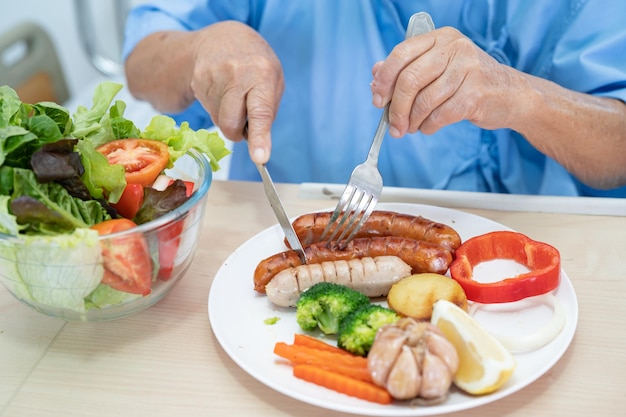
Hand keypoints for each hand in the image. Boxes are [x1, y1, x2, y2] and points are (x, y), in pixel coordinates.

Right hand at [191, 21, 283, 163]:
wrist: (221, 38)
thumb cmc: (255, 62)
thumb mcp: (273, 78)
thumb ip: (269, 108)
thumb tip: (259, 143)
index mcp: (262, 72)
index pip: (260, 112)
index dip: (260, 137)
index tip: (260, 158)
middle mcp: (236, 73)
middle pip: (231, 124)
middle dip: (237, 131)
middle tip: (244, 120)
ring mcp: (212, 76)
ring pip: (219, 121)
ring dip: (228, 118)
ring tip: (234, 96)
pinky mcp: (197, 80)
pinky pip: (209, 111)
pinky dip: (217, 108)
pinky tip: (221, 90)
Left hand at [370, 27, 517, 137]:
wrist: (511, 94)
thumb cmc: (468, 82)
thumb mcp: (438, 67)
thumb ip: (407, 68)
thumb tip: (375, 76)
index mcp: (440, 37)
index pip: (400, 54)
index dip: (384, 80)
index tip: (377, 100)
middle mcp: (454, 48)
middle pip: (409, 79)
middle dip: (395, 108)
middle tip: (393, 125)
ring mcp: (468, 70)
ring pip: (423, 101)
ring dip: (412, 121)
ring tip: (412, 127)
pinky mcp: (476, 94)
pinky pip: (439, 116)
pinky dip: (428, 126)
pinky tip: (428, 127)